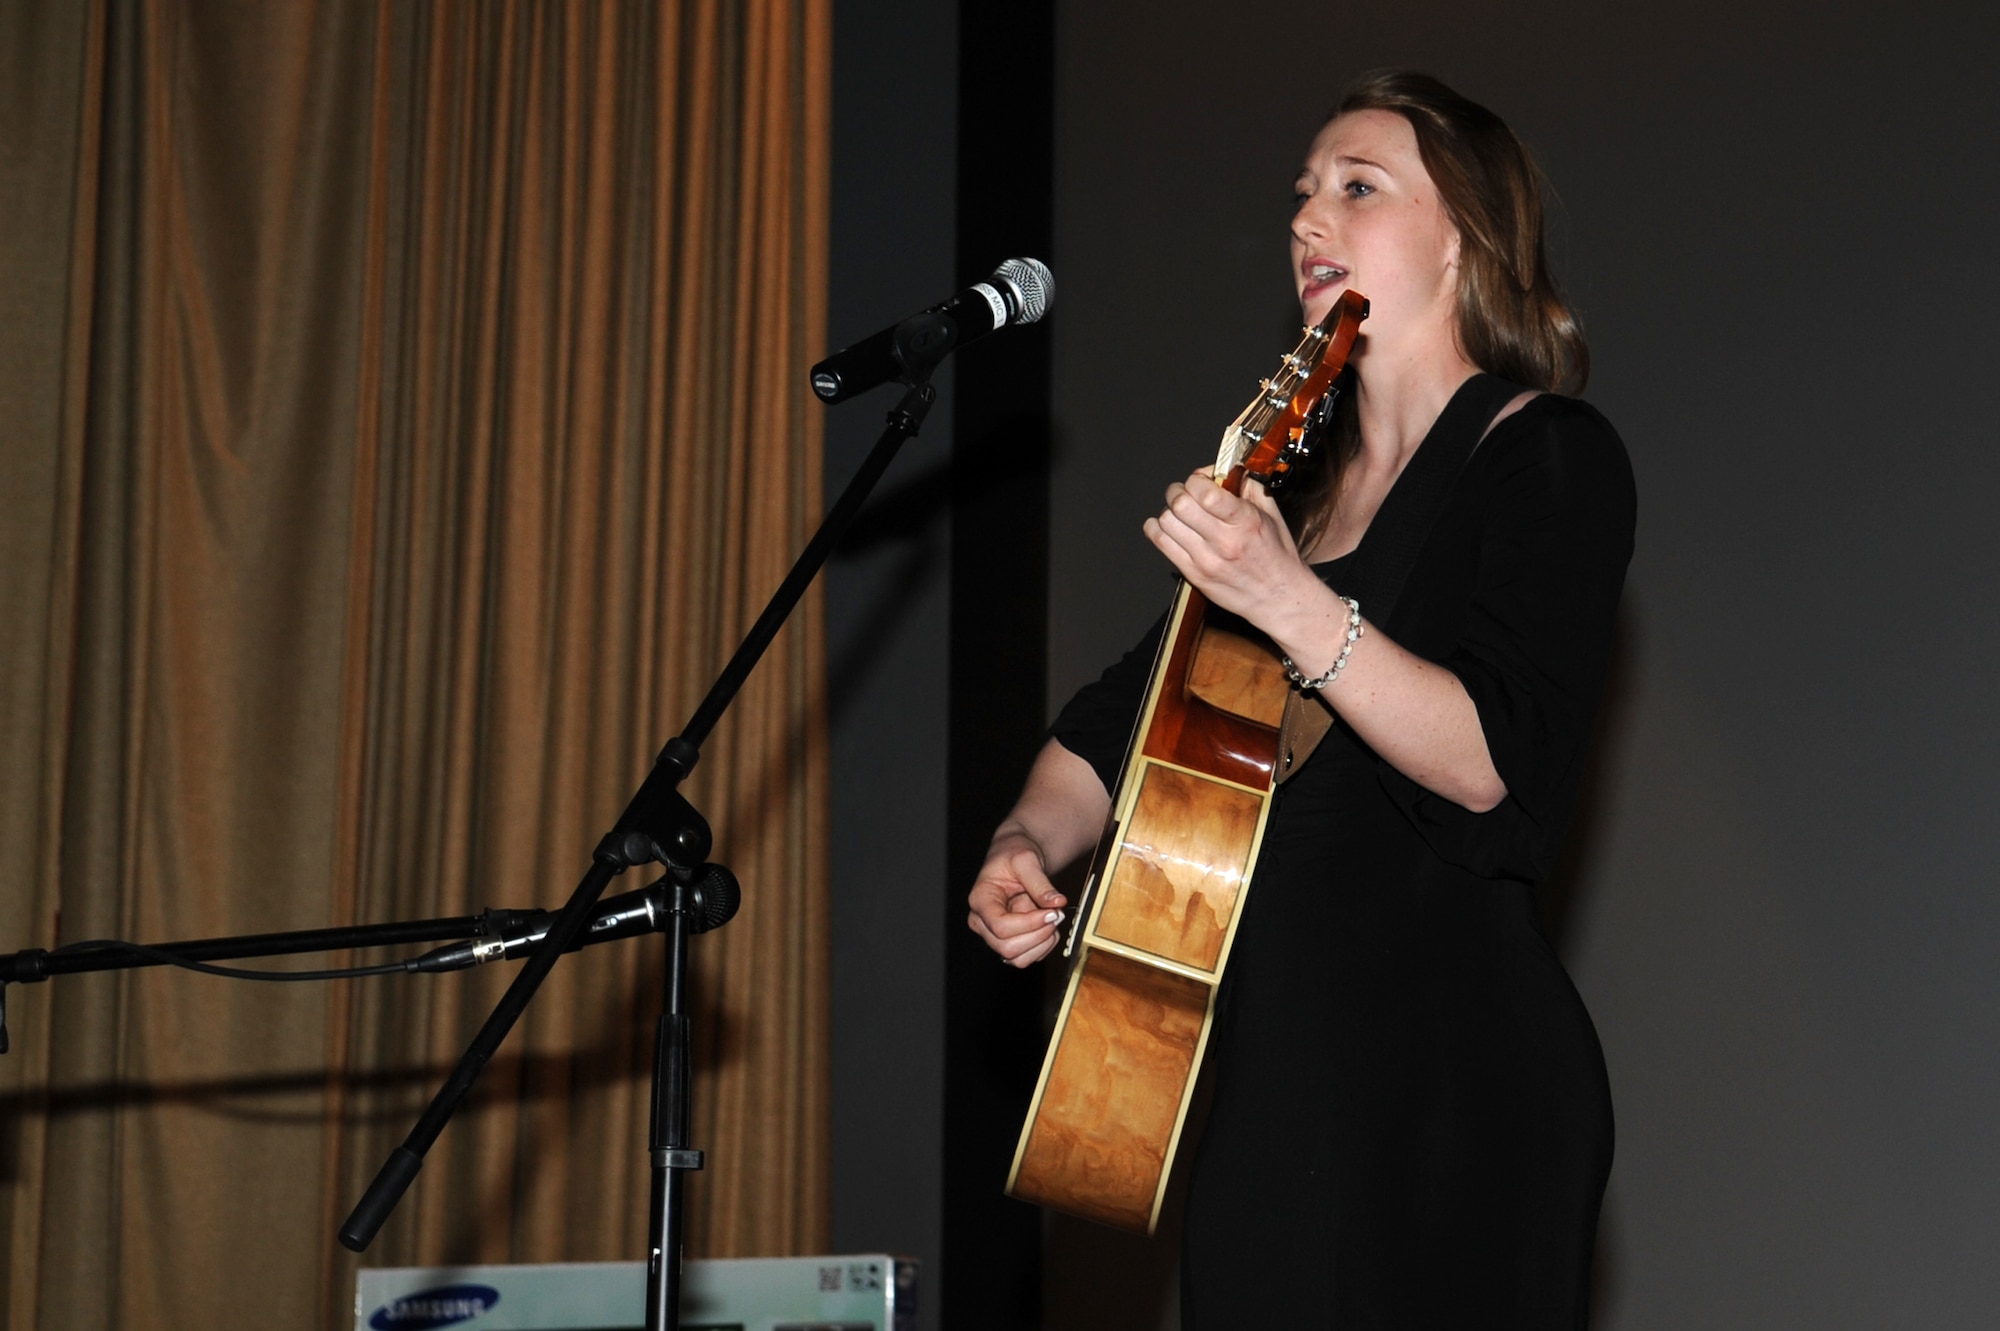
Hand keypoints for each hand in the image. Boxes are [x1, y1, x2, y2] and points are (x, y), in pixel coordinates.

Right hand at [967, 832, 1068, 967]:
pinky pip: (1028, 958)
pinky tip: (1048, 925)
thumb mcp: (1027, 860)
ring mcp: (994, 935)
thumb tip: (1057, 902)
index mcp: (980, 900)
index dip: (1029, 924)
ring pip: (1017, 959)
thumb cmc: (1013, 856)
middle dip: (1038, 934)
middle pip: (1007, 947)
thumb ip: (1041, 883)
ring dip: (1042, 942)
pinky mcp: (1009, 941)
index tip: (1051, 912)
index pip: (1000, 926)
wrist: (1015, 858)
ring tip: (1050, 918)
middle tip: (1055, 914)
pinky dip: (1044, 946)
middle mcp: (982, 922)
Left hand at [1143, 470, 1319, 630]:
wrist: (1279, 598)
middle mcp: (1224, 541)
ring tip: (1180, 513)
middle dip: (1178, 491)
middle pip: (1179, 504)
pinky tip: (1169, 527)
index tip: (1201, 482)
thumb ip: (1249, 487)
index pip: (1204, 492)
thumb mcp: (1272, 514)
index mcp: (1245, 521)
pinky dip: (1158, 529)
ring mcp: (1206, 560)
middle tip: (1185, 493)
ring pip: (1166, 522)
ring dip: (1168, 511)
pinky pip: (1161, 543)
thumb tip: (1228, 470)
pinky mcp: (1194, 575)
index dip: (1196, 480)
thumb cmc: (1277, 556)